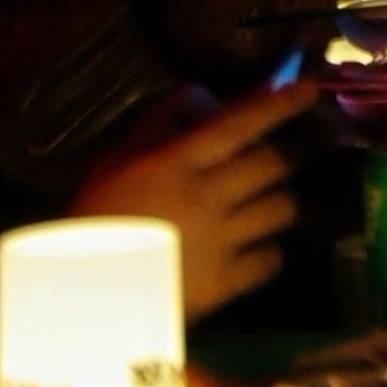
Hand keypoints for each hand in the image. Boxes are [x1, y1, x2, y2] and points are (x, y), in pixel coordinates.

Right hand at [74, 83, 315, 316]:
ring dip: (278, 203)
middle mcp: (206, 197)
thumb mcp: (115, 165)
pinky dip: (268, 252)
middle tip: (281, 160)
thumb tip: (198, 98)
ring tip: (265, 205)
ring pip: (281, 209)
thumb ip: (157, 130)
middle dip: (284, 158)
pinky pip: (270, 259)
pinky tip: (255, 248)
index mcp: (175, 165)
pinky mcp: (224, 283)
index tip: (309, 91)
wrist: (77, 295)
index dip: (278, 105)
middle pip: (273, 165)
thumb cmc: (93, 223)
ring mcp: (219, 241)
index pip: (240, 125)